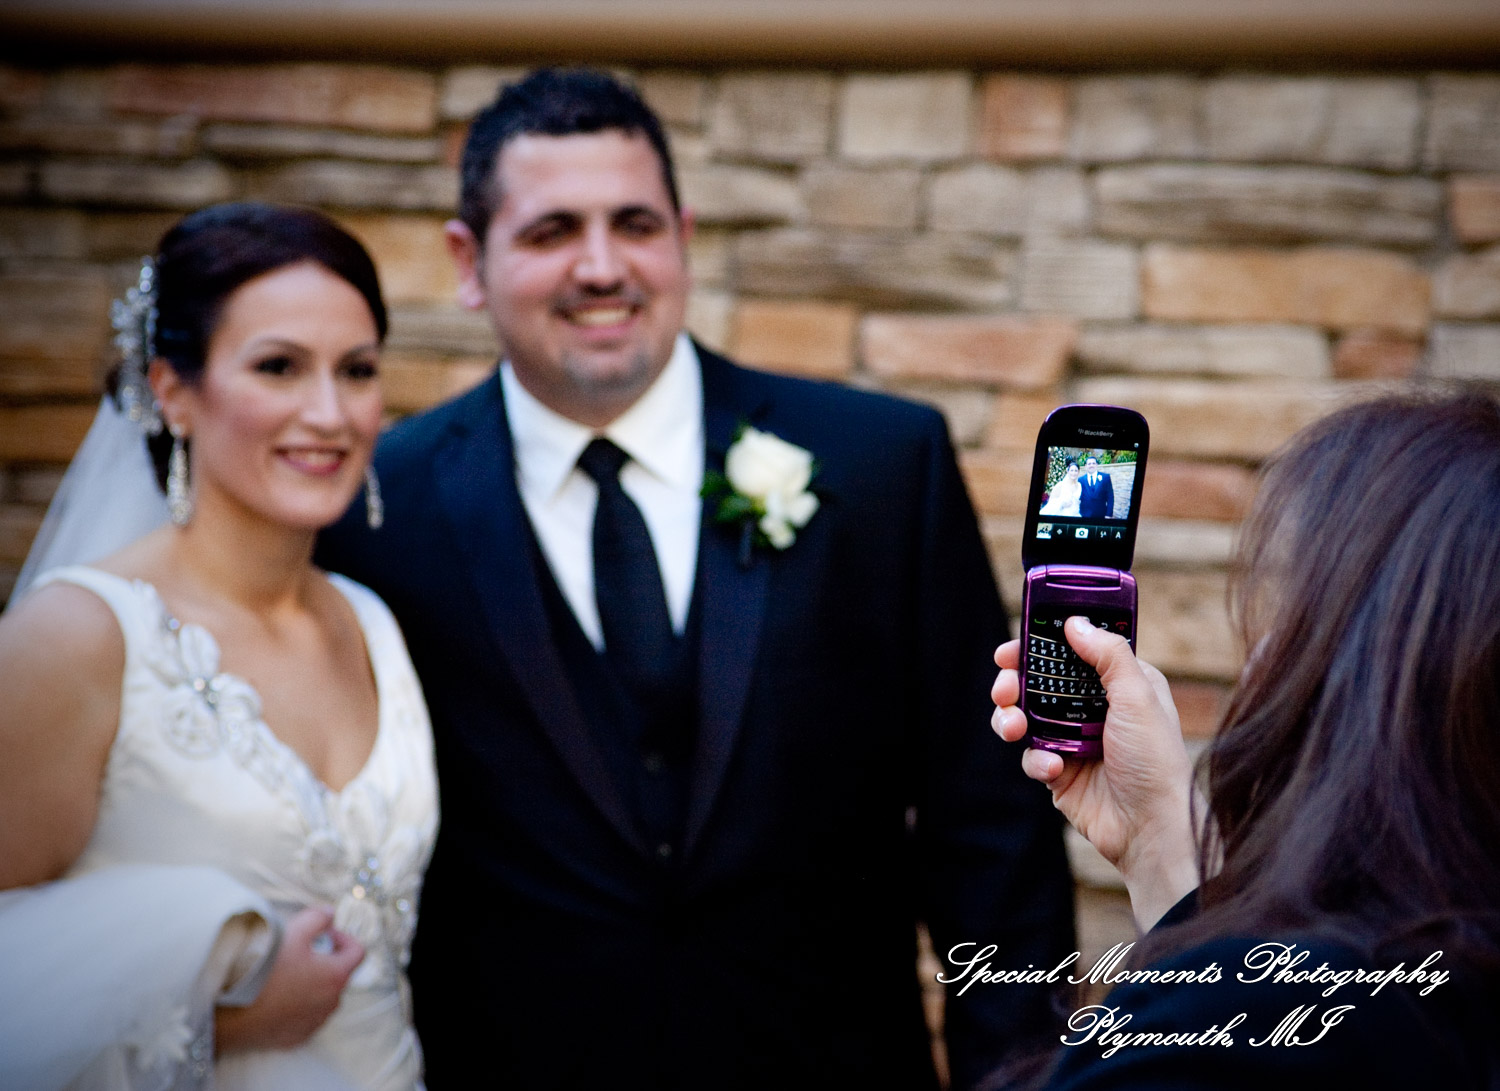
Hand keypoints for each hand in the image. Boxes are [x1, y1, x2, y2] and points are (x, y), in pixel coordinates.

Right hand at [215, 906, 363, 1052]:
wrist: (232, 1010)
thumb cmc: (265, 970)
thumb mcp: (293, 932)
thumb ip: (317, 918)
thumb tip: (329, 913)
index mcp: (336, 976)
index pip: (357, 952)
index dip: (343, 938)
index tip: (325, 934)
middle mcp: (331, 1002)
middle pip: (339, 975)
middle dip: (325, 960)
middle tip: (300, 952)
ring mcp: (315, 1022)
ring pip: (322, 998)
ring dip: (312, 984)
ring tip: (286, 974)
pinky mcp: (297, 1037)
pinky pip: (305, 1017)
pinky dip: (298, 1006)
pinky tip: (276, 997)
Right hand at [991, 618, 1199, 929]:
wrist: (1150, 826)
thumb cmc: (1155, 760)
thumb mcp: (1138, 696)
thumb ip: (1108, 655)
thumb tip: (1074, 623)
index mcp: (1118, 684)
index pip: (1070, 652)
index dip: (1037, 647)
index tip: (1010, 650)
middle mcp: (1093, 708)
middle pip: (1038, 682)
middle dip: (1013, 683)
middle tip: (1004, 687)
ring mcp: (1073, 740)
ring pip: (1025, 717)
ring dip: (1011, 718)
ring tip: (1014, 727)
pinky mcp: (1059, 771)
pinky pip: (1031, 756)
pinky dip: (1036, 760)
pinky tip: (1054, 768)